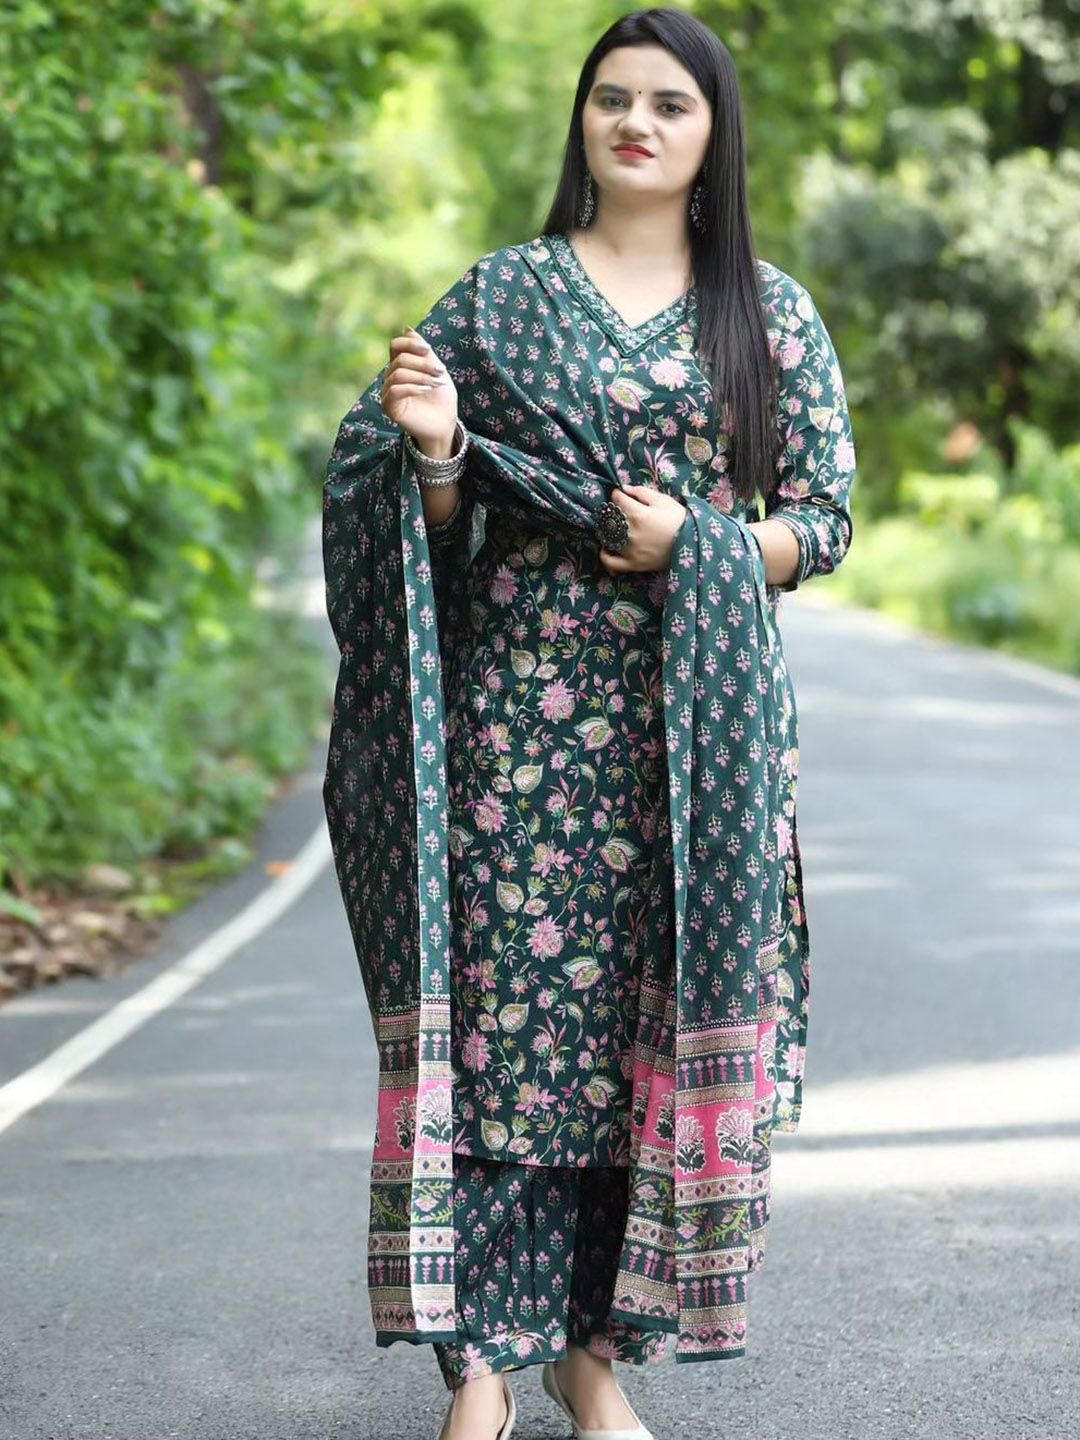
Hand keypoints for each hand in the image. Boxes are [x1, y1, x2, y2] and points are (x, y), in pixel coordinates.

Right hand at [379, 325, 457, 455]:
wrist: (445, 423)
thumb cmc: (441, 397)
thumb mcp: (436, 369)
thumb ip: (423, 351)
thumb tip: (407, 329)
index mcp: (401, 366)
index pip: (395, 346)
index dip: (410, 344)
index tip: (428, 350)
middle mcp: (391, 377)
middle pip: (400, 359)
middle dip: (423, 364)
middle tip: (441, 373)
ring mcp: (388, 392)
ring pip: (398, 374)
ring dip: (421, 376)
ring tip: (437, 383)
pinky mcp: (389, 406)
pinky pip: (394, 390)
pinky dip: (412, 387)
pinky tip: (426, 390)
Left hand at [598, 484, 687, 573]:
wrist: (693, 544)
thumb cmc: (679, 519)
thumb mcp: (663, 500)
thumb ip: (641, 492)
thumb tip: (624, 489)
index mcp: (638, 514)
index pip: (617, 499)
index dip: (618, 494)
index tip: (622, 495)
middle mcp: (630, 533)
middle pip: (610, 517)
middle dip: (613, 511)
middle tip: (621, 510)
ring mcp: (630, 550)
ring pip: (608, 537)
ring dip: (608, 530)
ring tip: (616, 526)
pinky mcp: (633, 565)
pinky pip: (611, 562)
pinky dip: (605, 555)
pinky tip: (606, 548)